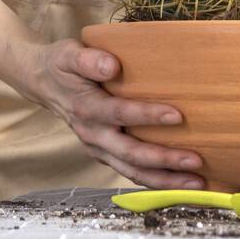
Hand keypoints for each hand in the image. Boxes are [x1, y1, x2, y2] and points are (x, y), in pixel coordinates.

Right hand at [18, 39, 204, 188]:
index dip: (147, 116)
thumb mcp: (69, 55)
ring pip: (133, 171)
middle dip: (164, 160)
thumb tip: (112, 66)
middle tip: (196, 161)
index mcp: (86, 108)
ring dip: (165, 180)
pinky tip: (180, 183)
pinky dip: (156, 181)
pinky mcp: (105, 154)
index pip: (120, 114)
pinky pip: (131, 172)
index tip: (178, 115)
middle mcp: (93, 135)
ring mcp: (99, 149)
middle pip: (130, 154)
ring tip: (197, 183)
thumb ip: (89, 60)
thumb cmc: (62, 65)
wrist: (42, 82)